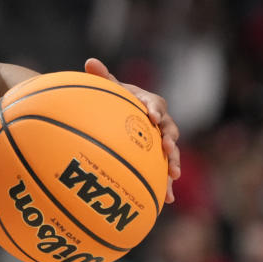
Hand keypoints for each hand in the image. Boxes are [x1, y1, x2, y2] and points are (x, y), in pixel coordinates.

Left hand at [85, 58, 180, 202]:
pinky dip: (165, 184)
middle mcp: (159, 123)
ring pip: (170, 152)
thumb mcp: (109, 89)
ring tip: (173, 176)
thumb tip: (89, 62)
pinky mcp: (157, 158)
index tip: (151, 115)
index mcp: (149, 103)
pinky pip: (163, 171)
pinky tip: (166, 199)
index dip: (154, 109)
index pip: (155, 104)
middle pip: (169, 130)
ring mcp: (160, 141)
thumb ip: (102, 77)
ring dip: (173, 163)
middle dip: (170, 139)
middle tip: (167, 147)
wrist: (120, 114)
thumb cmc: (115, 100)